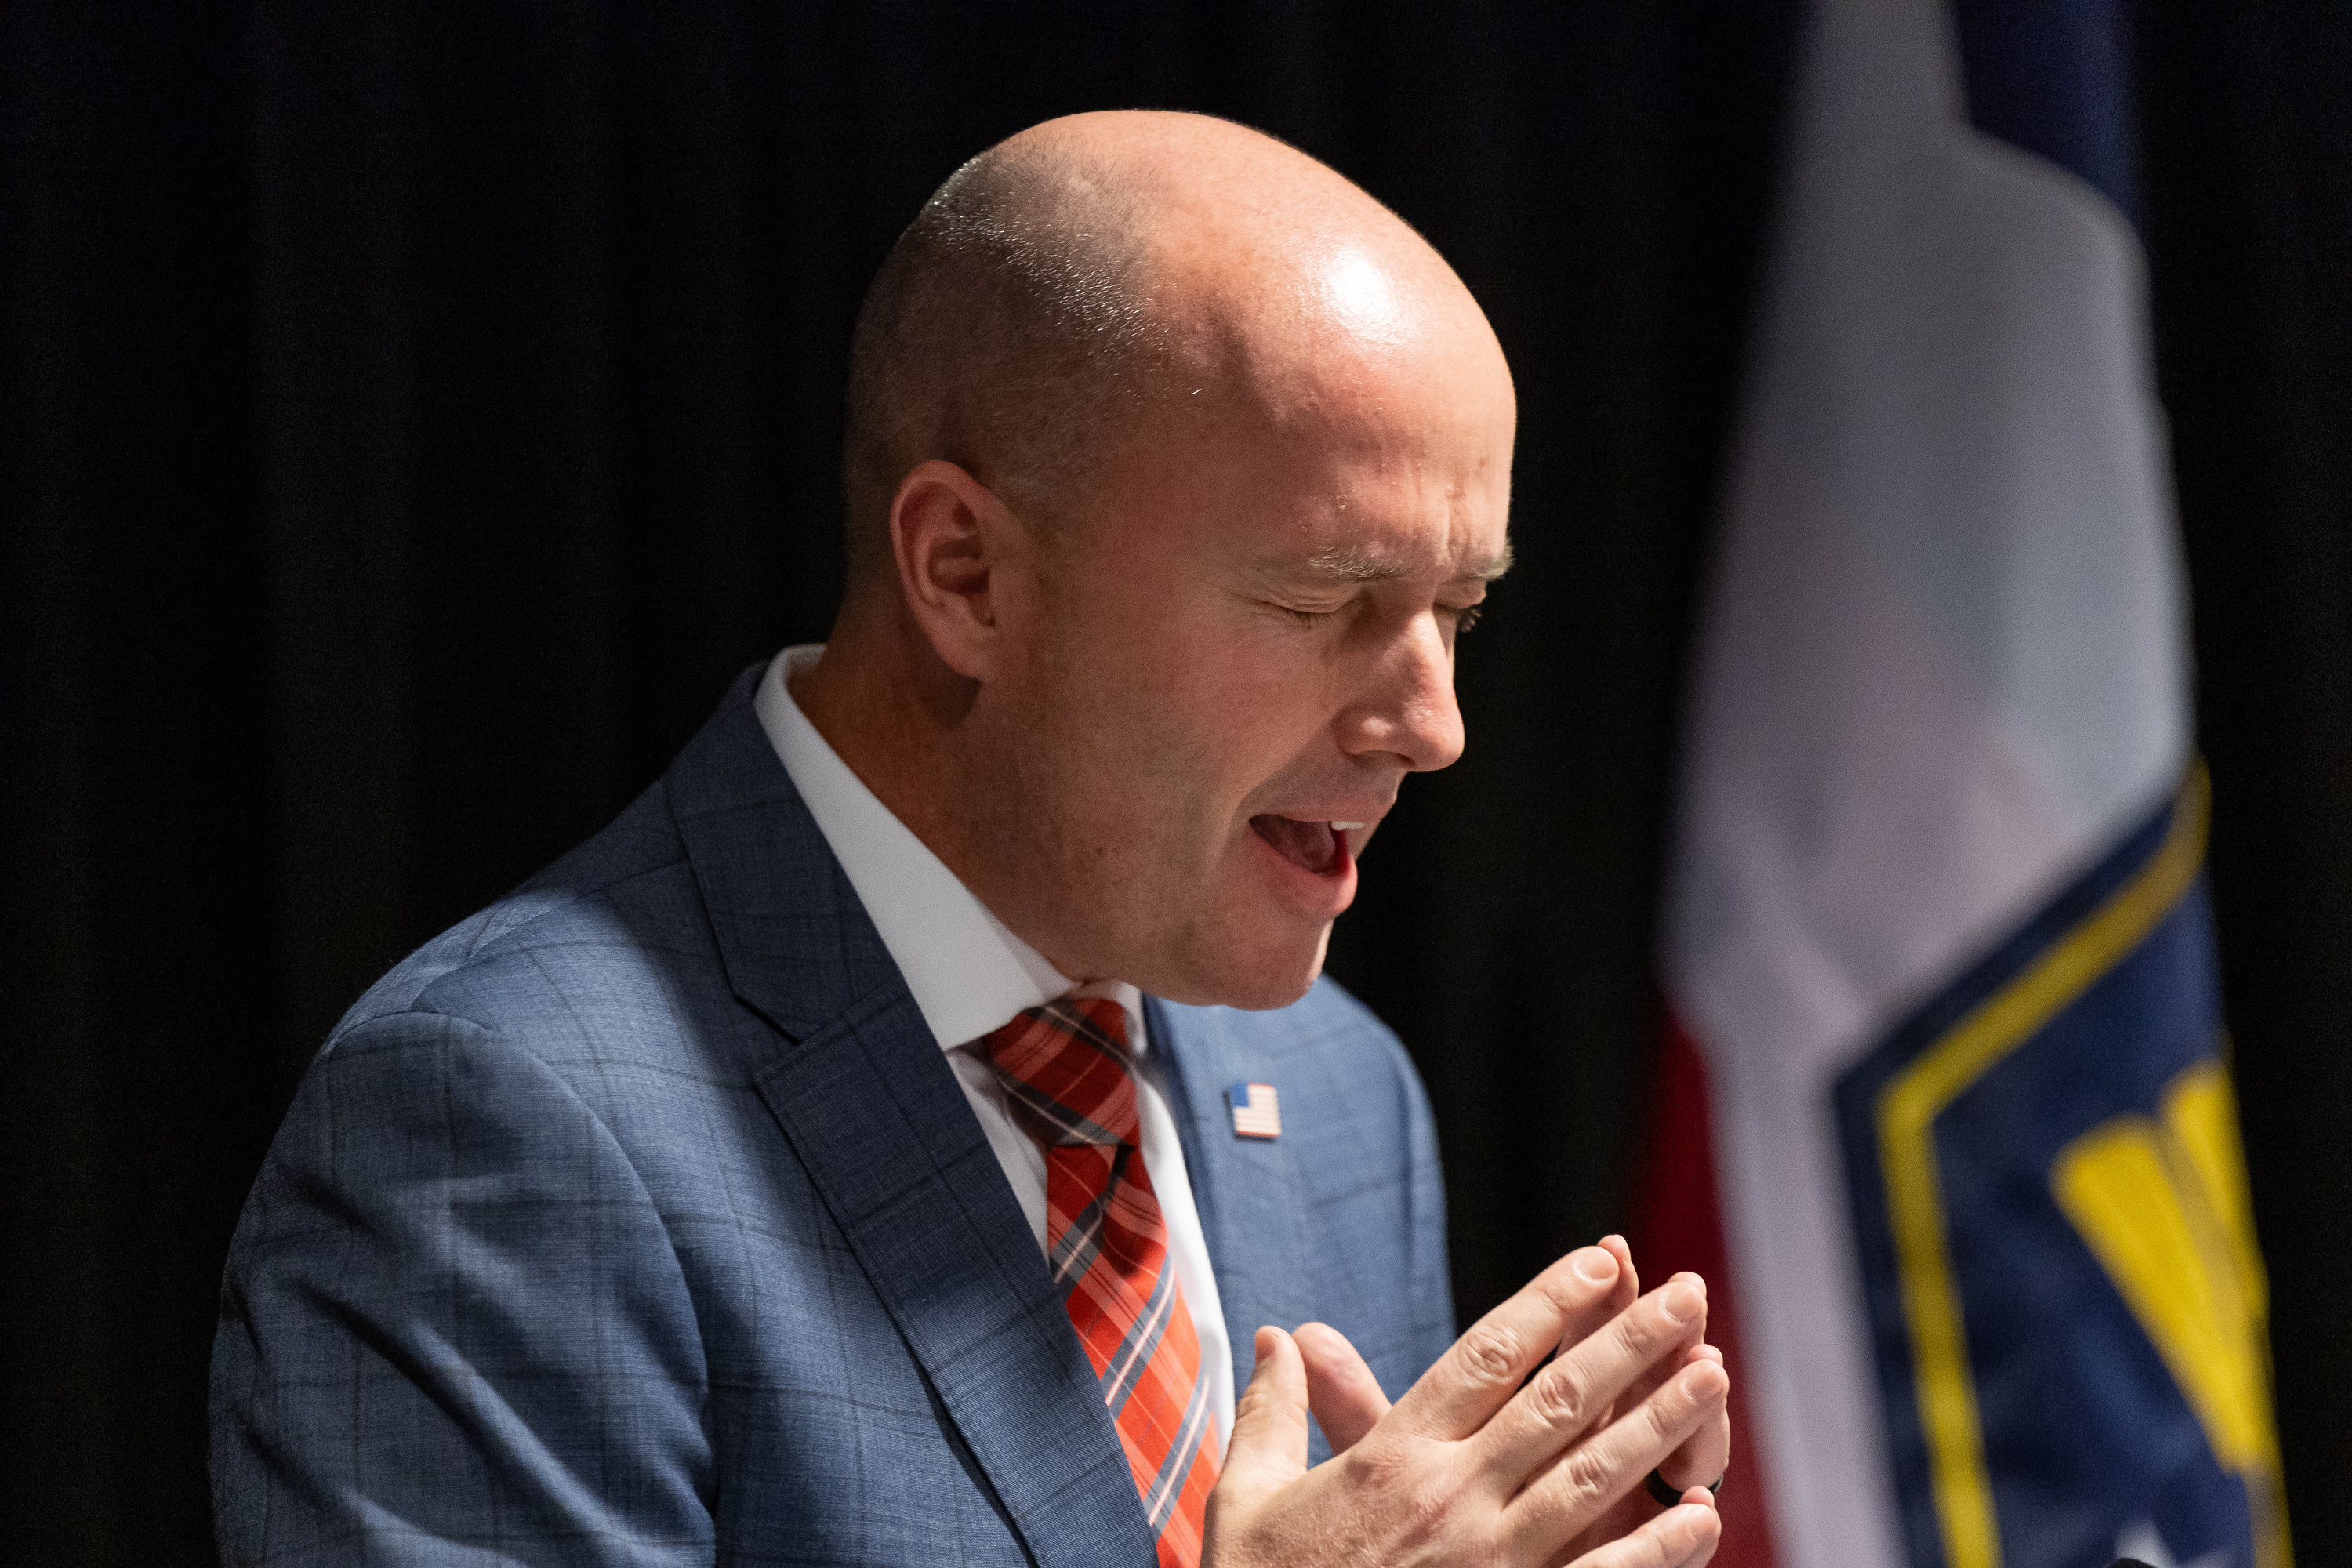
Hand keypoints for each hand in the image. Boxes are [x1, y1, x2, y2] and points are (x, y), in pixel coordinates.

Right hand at [1205, 1240, 1729, 1566]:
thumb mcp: (1248, 1498)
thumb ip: (1273, 1414)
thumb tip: (1277, 1338)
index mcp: (1391, 1458)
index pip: (1486, 1358)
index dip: (1548, 1303)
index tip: (1598, 1259)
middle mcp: (1448, 1498)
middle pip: (1556, 1402)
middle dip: (1629, 1342)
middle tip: (1687, 1293)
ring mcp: (1488, 1561)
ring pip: (1590, 1477)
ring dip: (1658, 1423)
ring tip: (1713, 1371)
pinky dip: (1656, 1549)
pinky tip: (1703, 1515)